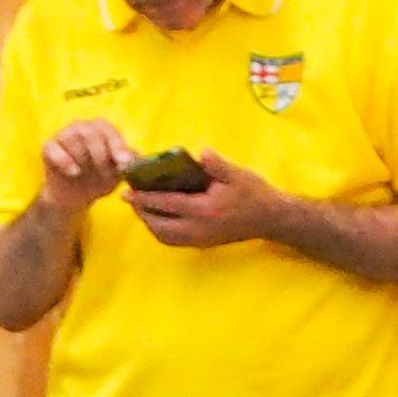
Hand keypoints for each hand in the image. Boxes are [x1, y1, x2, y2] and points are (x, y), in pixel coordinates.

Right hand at [41, 117, 134, 208]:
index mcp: (101, 129)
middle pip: (90, 133)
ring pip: (71, 138)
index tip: (123, 162)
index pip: (108, 130)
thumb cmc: (99, 179)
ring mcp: (63, 136)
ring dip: (82, 158)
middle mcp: (81, 128)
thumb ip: (128, 162)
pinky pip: (53, 148)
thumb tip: (132, 157)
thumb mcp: (118, 172)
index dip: (116, 145)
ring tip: (85, 172)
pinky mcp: (48, 147)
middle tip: (103, 172)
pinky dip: (64, 160)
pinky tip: (73, 172)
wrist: (75, 197)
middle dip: (99, 155)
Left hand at [124, 149, 286, 251]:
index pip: (166, 204)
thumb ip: (216, 164)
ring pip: (164, 237)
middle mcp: (197, 229)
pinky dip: (161, 231)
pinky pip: (173, 241)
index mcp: (203, 210)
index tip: (125, 193)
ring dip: (150, 224)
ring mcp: (199, 239)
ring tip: (142, 208)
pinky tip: (159, 219)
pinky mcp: (202, 244)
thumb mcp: (237, 174)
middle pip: (158, 225)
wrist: (272, 218)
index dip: (143, 199)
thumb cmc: (254, 193)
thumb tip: (200, 152)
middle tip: (132, 199)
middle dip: (142, 213)